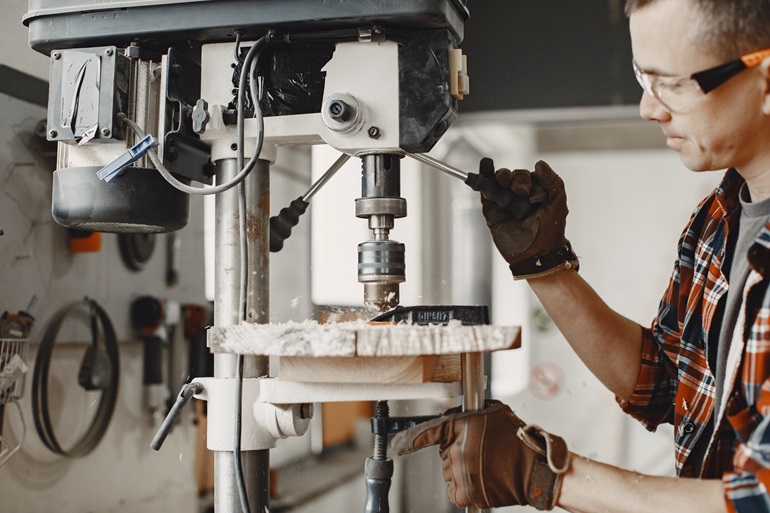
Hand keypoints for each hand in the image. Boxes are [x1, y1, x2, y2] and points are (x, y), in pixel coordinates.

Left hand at [391, 401, 569, 509]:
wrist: (535, 469)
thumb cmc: (517, 440)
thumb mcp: (493, 413)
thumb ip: (468, 414)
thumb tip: (452, 417)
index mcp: (462, 426)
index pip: (428, 432)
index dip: (409, 440)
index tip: (397, 445)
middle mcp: (457, 450)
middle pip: (444, 453)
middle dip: (458, 452)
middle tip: (482, 452)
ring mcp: (461, 473)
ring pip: (449, 472)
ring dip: (462, 470)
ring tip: (486, 466)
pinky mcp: (466, 493)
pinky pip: (455, 490)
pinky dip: (465, 487)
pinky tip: (482, 479)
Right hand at [479, 158, 577, 279]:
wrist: (535, 254)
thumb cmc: (549, 231)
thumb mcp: (557, 202)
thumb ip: (552, 180)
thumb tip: (539, 163)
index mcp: (536, 193)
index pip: (528, 176)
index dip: (529, 181)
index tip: (533, 197)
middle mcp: (520, 196)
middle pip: (512, 177)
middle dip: (515, 179)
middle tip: (519, 191)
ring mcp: (505, 202)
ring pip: (499, 181)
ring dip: (502, 176)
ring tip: (503, 180)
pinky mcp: (492, 210)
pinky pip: (486, 190)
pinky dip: (483, 178)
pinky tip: (485, 165)